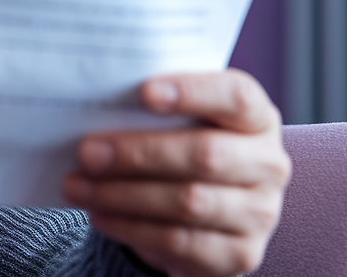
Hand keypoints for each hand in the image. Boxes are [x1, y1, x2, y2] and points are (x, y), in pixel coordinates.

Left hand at [61, 69, 291, 276]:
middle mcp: (269, 164)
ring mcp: (260, 213)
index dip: (193, 92)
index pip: (236, 97)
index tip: (144, 92)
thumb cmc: (182, 147)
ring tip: (77, 186)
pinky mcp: (240, 254)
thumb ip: (154, 110)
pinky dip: (131, 228)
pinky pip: (180, 242)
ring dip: (123, 195)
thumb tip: (93, 102)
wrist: (203, 211)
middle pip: (206, 154)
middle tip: (87, 152)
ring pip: (189, 202)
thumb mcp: (177, 122)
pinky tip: (99, 214)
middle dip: (139, 153)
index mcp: (257, 118)